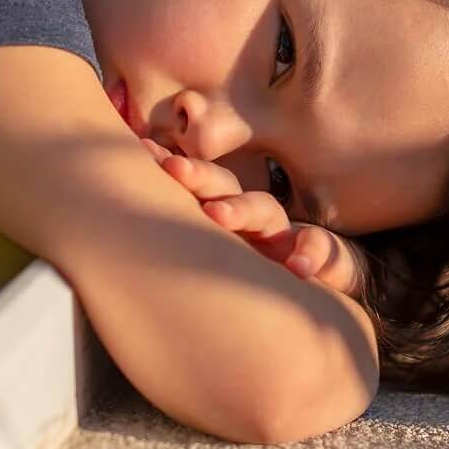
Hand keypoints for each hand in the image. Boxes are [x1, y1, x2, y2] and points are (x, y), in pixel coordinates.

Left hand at [149, 142, 364, 299]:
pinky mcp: (327, 259)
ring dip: (241, 210)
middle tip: (172, 169)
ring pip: (266, 212)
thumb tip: (121, 226)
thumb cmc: (262, 277)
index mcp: (228, 217)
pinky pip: (323, 252)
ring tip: (217, 215)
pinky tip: (299, 266)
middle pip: (225, 188)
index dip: (171, 169)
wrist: (327, 295)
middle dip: (198, 177)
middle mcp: (256, 220)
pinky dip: (311, 254)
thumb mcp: (224, 261)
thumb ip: (188, 242)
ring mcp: (288, 237)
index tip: (142, 153)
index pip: (196, 185)